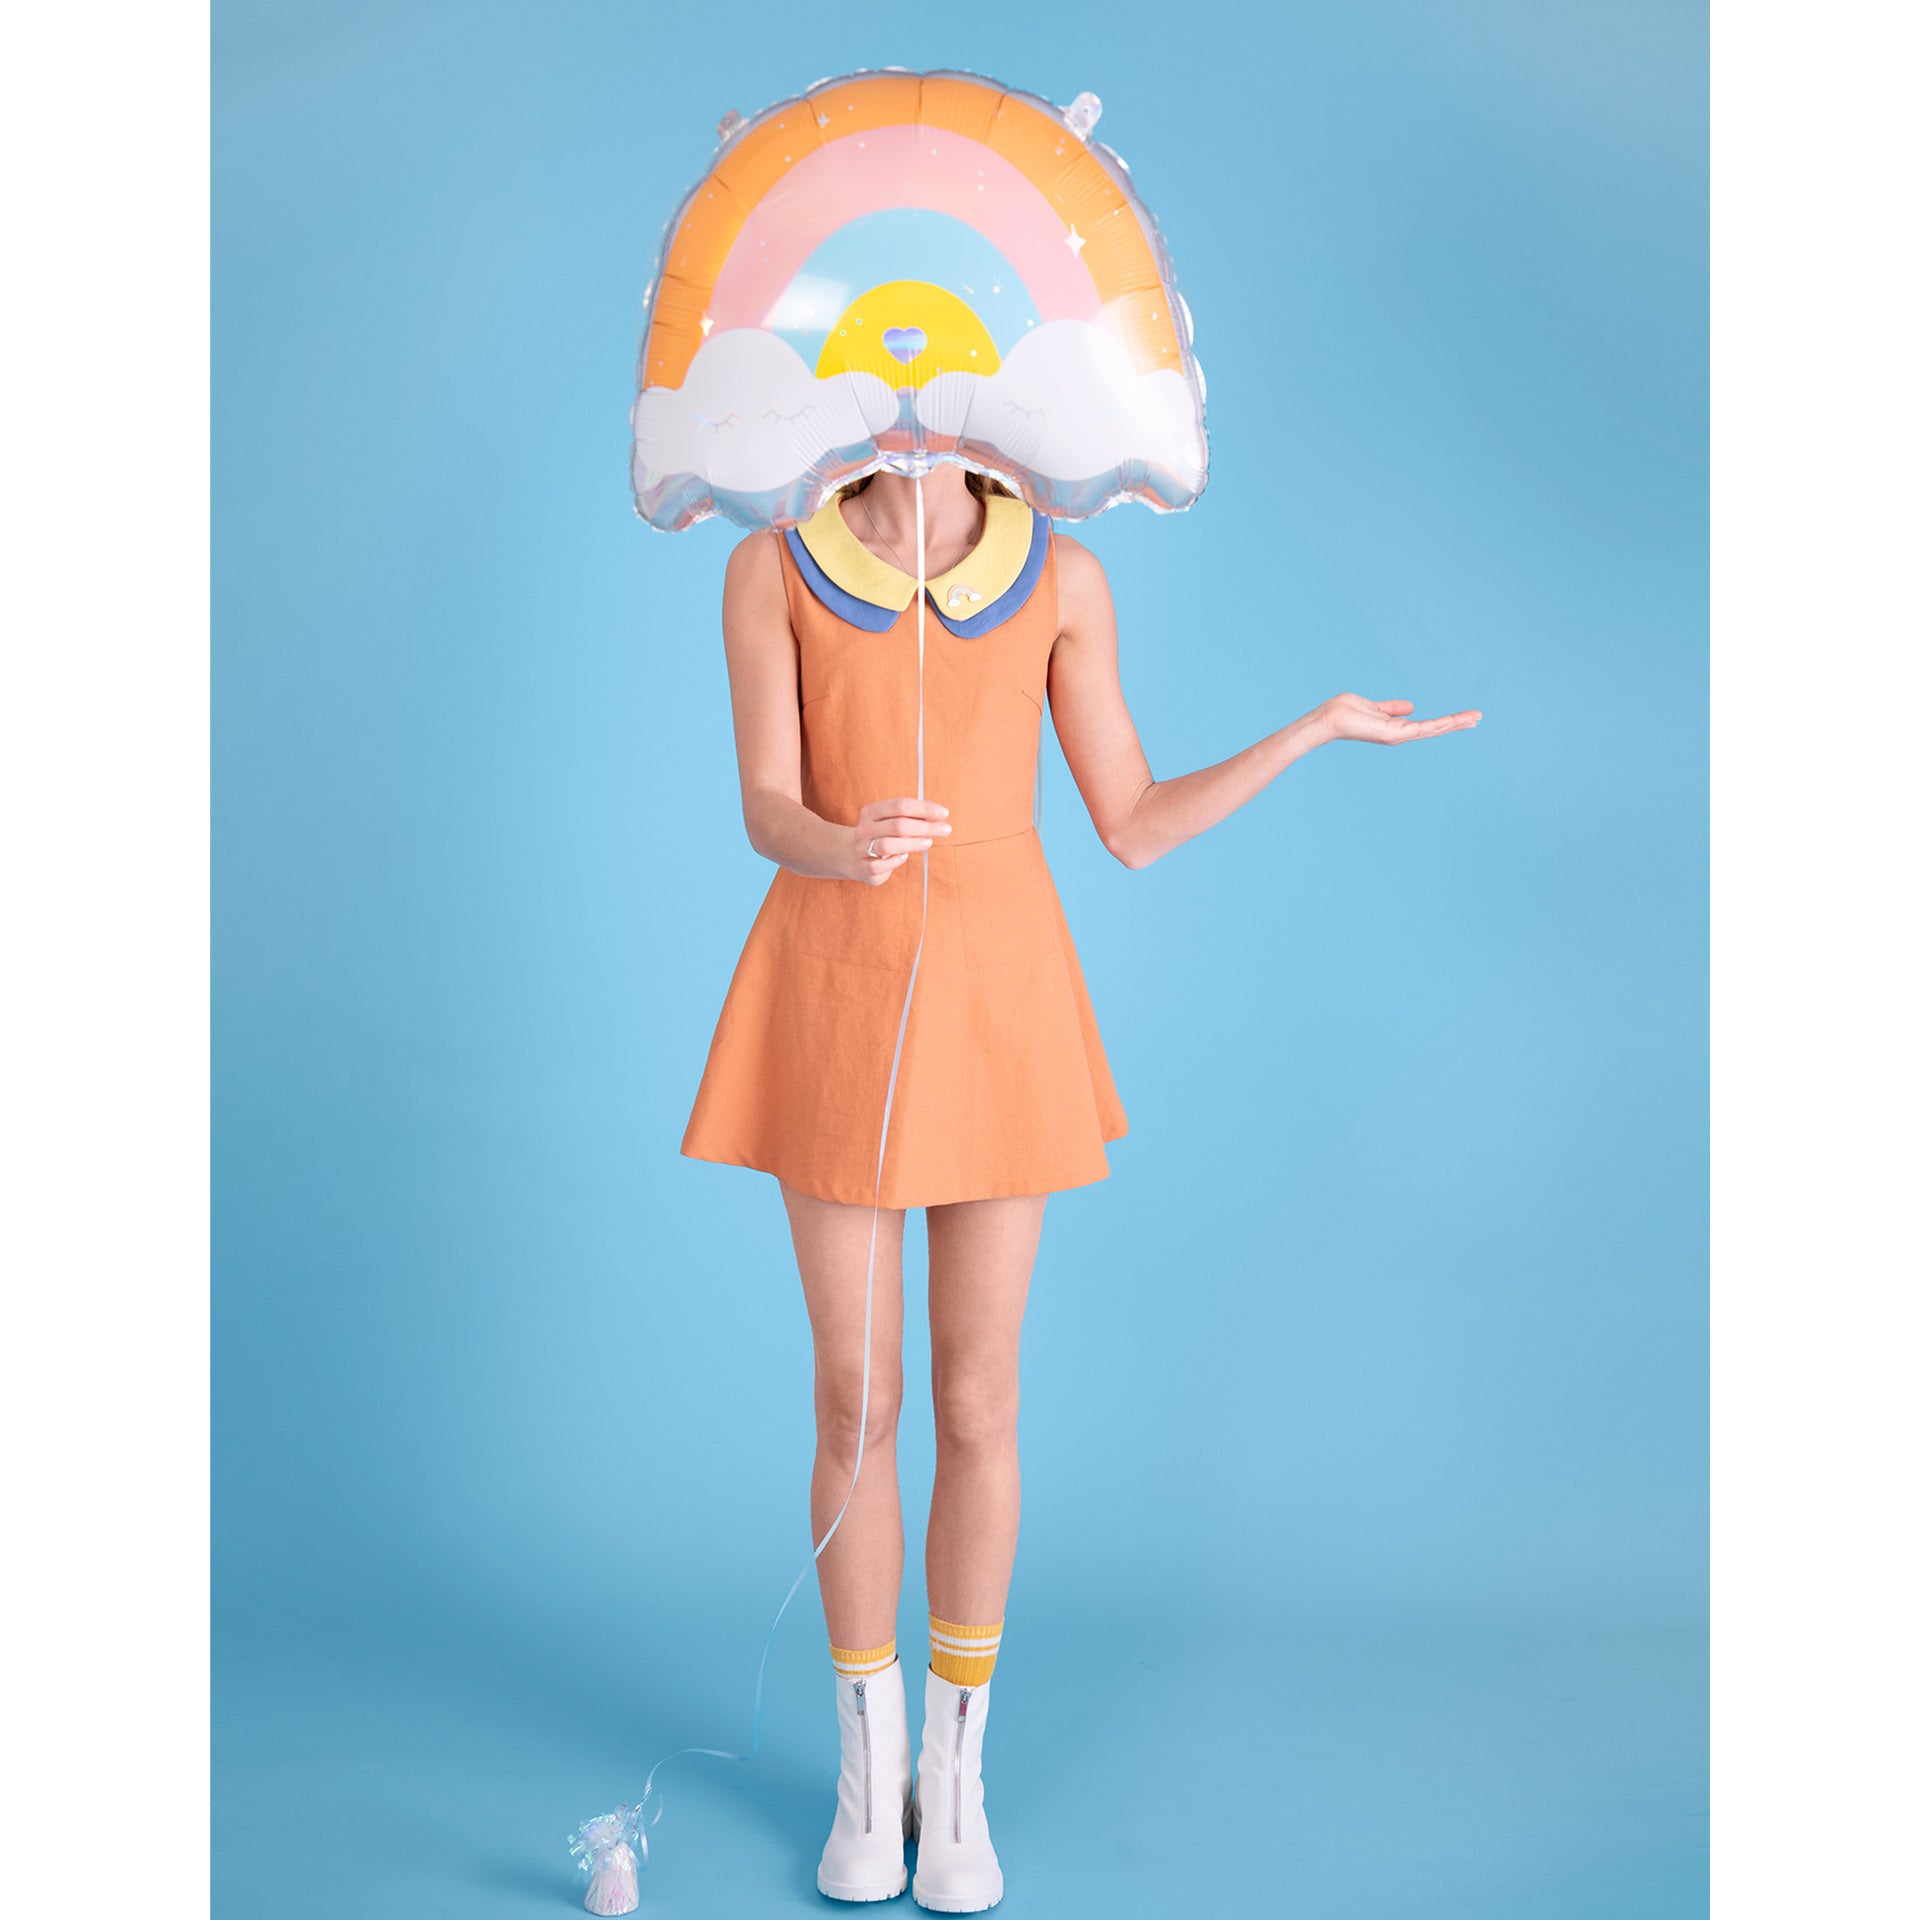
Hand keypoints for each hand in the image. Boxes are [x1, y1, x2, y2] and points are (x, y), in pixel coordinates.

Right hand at [842, 796, 951, 884]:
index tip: (943, 813)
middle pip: (898, 825)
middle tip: (945, 829)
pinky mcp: (864, 867)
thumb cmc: (879, 835)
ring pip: (888, 845)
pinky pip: (882, 864)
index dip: (924, 808)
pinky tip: (905, 856)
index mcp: (871, 812)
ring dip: (913, 843)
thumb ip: (912, 815)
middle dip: (925, 827)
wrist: (849, 856)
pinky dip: (896, 860)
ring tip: (929, 842)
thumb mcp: (891, 820)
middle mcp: (865, 828)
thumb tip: (938, 812)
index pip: (900, 805)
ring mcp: (862, 849)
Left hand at [1311, 693, 1481, 744]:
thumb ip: (1392, 708)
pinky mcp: (1392, 734)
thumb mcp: (1374, 706)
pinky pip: (1420, 728)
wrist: (1329, 718)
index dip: (1445, 721)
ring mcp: (1397, 735)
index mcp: (1395, 727)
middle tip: (1478, 718)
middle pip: (1434, 729)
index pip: (1427, 725)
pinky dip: (1437, 724)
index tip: (1464, 717)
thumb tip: (1411, 706)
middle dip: (1456, 724)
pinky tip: (1452, 720)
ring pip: (1432, 729)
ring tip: (1474, 718)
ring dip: (1454, 723)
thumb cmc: (1345, 712)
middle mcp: (1399, 734)